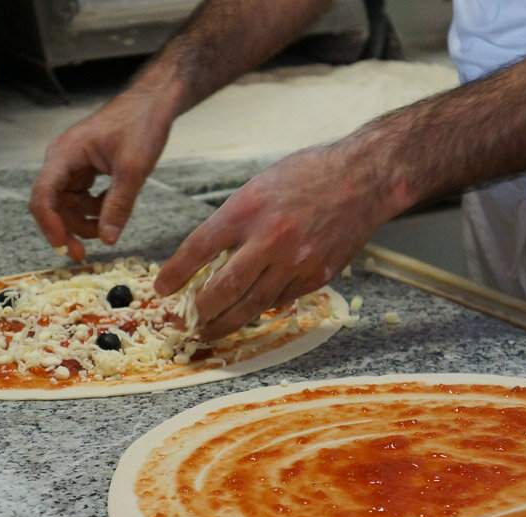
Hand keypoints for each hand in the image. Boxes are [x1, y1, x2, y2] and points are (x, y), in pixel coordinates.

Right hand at [29, 90, 172, 260]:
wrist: (152, 103)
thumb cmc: (141, 125)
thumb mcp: (133, 170)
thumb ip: (119, 206)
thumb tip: (107, 240)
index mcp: (65, 154)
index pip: (44, 194)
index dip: (49, 224)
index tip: (63, 247)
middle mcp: (62, 159)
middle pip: (52, 204)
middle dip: (66, 230)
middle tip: (83, 254)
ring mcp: (71, 165)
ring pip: (66, 205)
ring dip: (82, 222)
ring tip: (107, 228)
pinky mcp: (83, 170)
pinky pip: (80, 198)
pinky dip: (93, 210)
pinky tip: (110, 210)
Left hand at [154, 138, 408, 339]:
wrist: (364, 178)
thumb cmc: (309, 175)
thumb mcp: (259, 187)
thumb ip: (234, 222)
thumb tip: (207, 258)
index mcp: (247, 209)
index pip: (198, 248)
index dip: (175, 273)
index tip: (161, 289)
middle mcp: (269, 237)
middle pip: (222, 288)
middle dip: (197, 311)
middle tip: (181, 323)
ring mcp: (296, 261)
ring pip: (251, 304)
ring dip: (225, 323)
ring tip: (207, 332)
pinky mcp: (317, 275)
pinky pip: (280, 300)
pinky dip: (261, 307)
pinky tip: (249, 310)